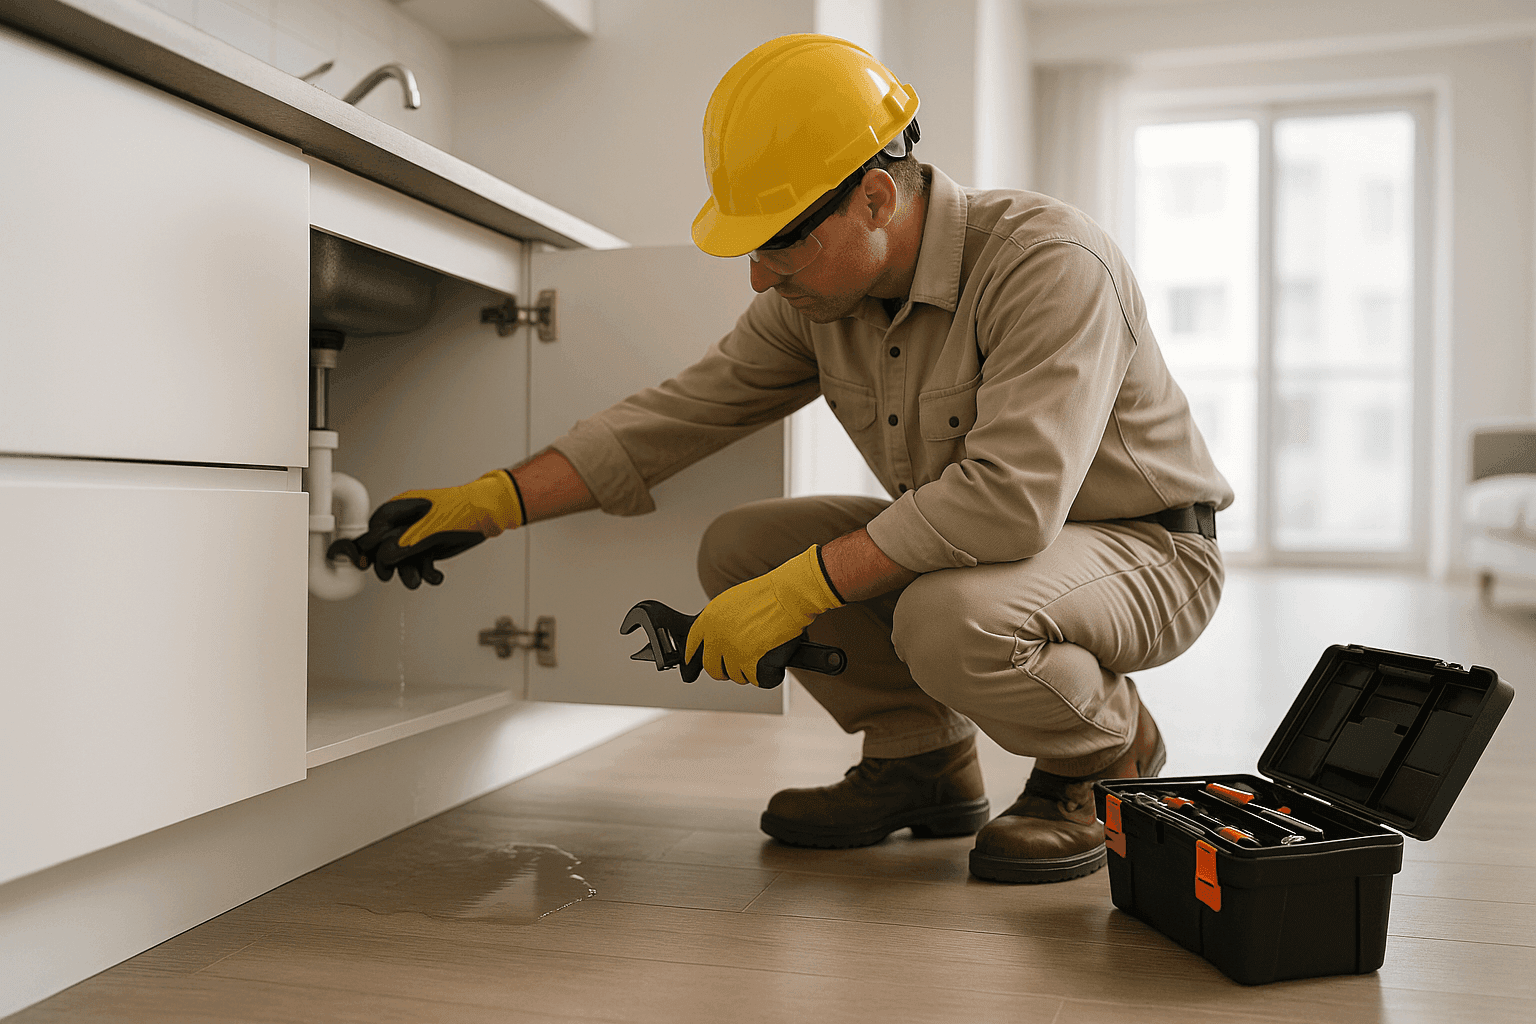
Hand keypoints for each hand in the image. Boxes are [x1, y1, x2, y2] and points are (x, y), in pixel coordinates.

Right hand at [329, 470, 523, 588]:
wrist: (489, 514)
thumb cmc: (463, 510)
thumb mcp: (432, 528)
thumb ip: (407, 543)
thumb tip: (384, 556)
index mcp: (400, 509)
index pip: (373, 531)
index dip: (366, 547)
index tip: (362, 563)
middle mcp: (405, 523)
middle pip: (384, 549)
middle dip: (388, 564)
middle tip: (390, 575)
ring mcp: (416, 536)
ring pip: (402, 560)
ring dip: (408, 573)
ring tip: (419, 580)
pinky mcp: (429, 547)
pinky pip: (419, 564)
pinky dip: (426, 573)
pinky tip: (435, 576)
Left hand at [684, 545, 843, 685]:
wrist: (788, 594)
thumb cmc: (768, 595)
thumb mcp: (732, 602)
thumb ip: (719, 622)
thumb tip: (717, 640)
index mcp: (709, 620)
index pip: (692, 646)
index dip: (695, 657)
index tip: (694, 664)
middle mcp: (717, 637)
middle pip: (712, 668)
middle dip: (724, 670)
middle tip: (737, 666)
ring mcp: (733, 651)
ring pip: (737, 676)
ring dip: (749, 671)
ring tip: (763, 654)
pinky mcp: (752, 662)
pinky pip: (758, 680)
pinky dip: (768, 675)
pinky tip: (774, 662)